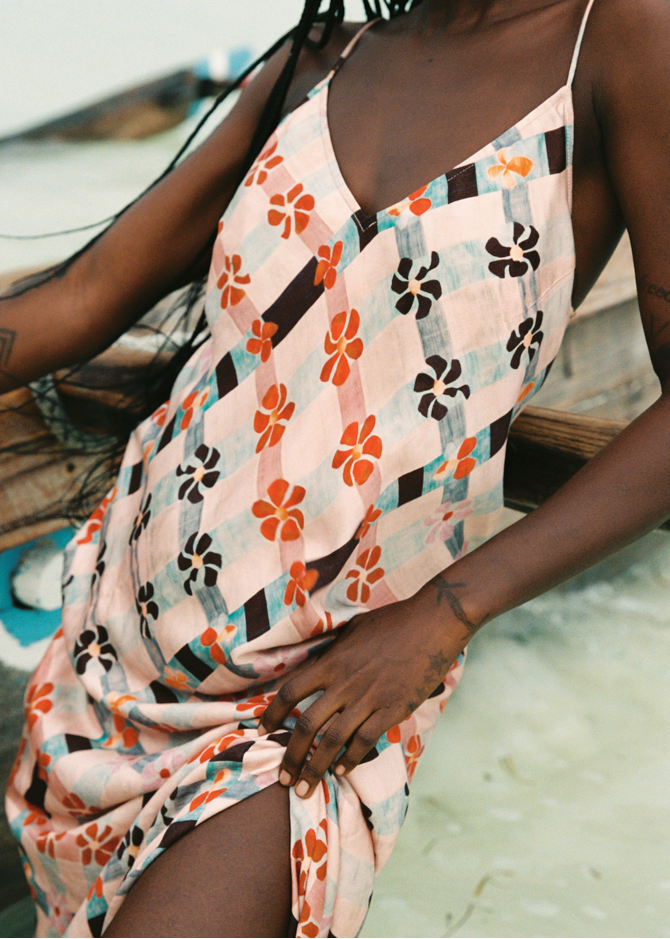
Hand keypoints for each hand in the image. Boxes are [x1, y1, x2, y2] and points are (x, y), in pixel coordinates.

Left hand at [259, 579, 476, 798]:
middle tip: (282, 777)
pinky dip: (349, 760)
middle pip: (306, 725)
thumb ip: (334, 649)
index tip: (261, 730)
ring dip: (315, 769)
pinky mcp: (393, 710)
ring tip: (304, 789)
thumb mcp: (354, 629)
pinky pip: (364, 742)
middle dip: (290, 756)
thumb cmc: (393, 621)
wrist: (432, 623)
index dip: (272, 713)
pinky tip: (340, 771)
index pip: (291, 691)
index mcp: (332, 661)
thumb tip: (318, 662)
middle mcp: (344, 683)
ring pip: (332, 740)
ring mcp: (369, 698)